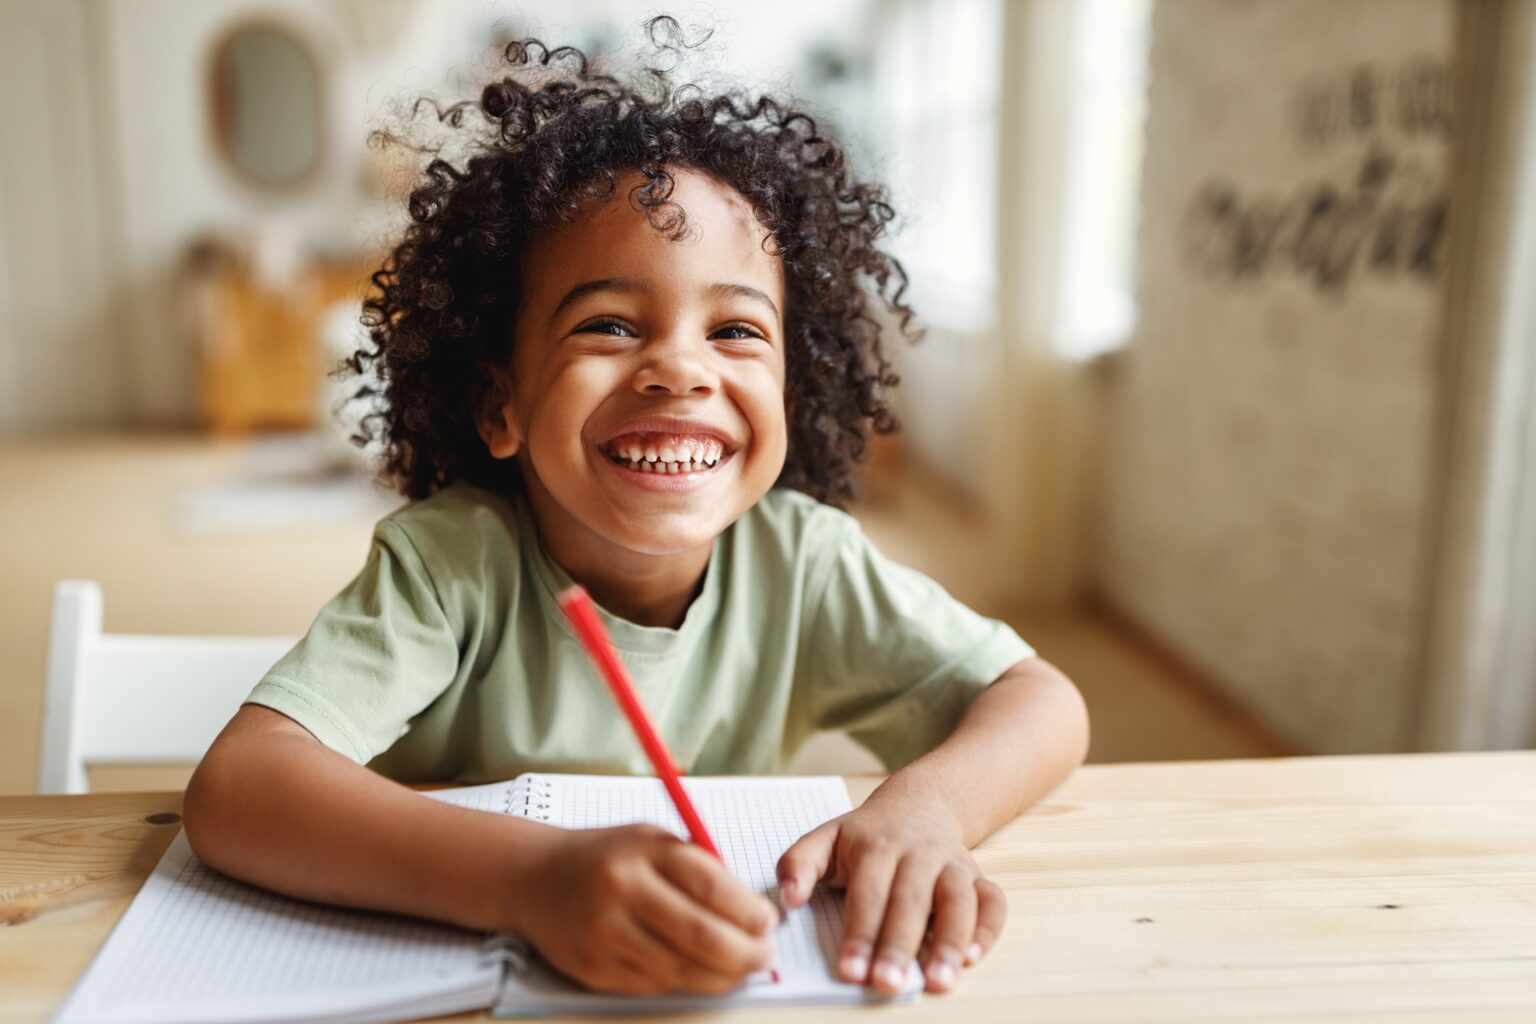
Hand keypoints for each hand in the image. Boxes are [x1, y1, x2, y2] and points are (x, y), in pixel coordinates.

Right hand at [517, 824, 778, 994]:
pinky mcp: (591, 969)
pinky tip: (700, 973)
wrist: (534, 878)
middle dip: (744, 953)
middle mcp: (621, 892)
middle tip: (764, 955)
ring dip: (721, 976)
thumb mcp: (652, 841)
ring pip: (679, 969)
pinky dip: (685, 983)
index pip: (711, 886)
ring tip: (741, 968)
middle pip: (700, 935)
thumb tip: (752, 913)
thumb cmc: (607, 857)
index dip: (748, 911)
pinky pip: (652, 986)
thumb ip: (699, 868)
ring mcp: (603, 934)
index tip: (769, 922)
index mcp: (642, 852)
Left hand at [775, 797, 1004, 994]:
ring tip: (938, 981)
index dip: (859, 933)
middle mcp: (918, 854)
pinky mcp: (977, 878)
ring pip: (957, 901)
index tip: (850, 970)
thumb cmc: (867, 834)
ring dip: (949, 942)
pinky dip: (988, 929)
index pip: (868, 894)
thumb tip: (787, 899)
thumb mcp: (826, 837)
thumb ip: (799, 864)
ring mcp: (952, 865)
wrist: (919, 804)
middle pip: (911, 901)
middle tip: (888, 983)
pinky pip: (993, 902)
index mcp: (876, 846)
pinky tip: (972, 957)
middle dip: (899, 945)